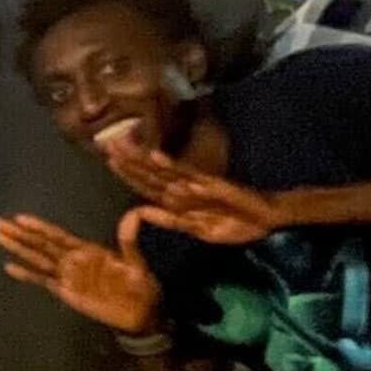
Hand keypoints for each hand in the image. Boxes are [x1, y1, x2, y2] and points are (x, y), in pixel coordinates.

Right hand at [0, 210, 165, 335]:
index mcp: (88, 251)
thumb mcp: (137, 263)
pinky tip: (9, 267)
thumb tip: (134, 216)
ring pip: (38, 260)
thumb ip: (129, 242)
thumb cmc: (140, 287)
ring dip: (19, 249)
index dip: (39, 228)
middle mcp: (74, 261)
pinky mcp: (66, 292)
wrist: (140, 314)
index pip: (58, 236)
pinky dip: (26, 274)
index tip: (20, 218)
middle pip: (41, 245)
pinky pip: (43, 281)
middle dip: (20, 235)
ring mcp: (68, 277)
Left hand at [102, 133, 290, 243]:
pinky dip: (172, 166)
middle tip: (105, 142)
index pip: (146, 185)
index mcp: (177, 201)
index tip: (107, 159)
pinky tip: (156, 156)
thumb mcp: (196, 229)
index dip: (127, 173)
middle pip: (149, 173)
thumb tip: (140, 210)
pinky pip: (190, 175)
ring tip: (121, 143)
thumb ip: (169, 220)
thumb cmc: (233, 223)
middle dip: (128, 159)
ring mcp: (196, 184)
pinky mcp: (212, 183)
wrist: (265, 220)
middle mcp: (182, 188)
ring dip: (141, 157)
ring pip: (162, 170)